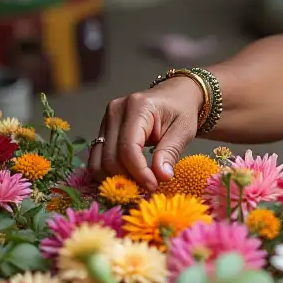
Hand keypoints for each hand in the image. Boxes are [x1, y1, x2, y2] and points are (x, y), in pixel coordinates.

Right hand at [89, 77, 203, 192]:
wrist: (175, 95)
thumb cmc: (182, 110)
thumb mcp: (184, 130)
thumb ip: (170, 152)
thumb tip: (161, 176)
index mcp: (138, 106)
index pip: (129, 147)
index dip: (138, 172)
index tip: (153, 186)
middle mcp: (116, 110)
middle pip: (111, 156)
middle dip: (128, 177)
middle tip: (148, 187)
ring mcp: (106, 119)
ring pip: (99, 160)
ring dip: (116, 178)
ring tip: (139, 184)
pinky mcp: (103, 130)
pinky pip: (98, 157)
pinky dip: (110, 172)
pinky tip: (128, 177)